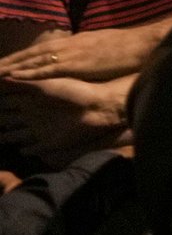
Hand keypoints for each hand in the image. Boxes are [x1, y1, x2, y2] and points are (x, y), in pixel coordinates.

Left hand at [0, 27, 157, 82]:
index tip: (0, 66)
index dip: (15, 60)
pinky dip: (26, 73)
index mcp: (69, 43)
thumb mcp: (98, 48)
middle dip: (5, 63)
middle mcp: (64, 45)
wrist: (141, 45)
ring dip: (8, 67)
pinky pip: (45, 69)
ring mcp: (68, 54)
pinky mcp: (74, 64)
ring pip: (30, 60)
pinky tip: (11, 76)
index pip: (35, 52)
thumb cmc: (124, 49)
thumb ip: (82, 53)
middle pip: (27, 55)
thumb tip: (73, 59)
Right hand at [0, 76, 127, 165]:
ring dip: (9, 137)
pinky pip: (36, 148)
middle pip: (10, 119)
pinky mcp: (50, 143)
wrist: (98, 107)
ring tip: (0, 139)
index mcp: (31, 100)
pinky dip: (29, 150)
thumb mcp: (44, 86)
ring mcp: (41, 130)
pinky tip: (22, 151)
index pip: (7, 102)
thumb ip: (21, 83)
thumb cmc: (72, 92)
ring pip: (19, 135)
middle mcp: (33, 115)